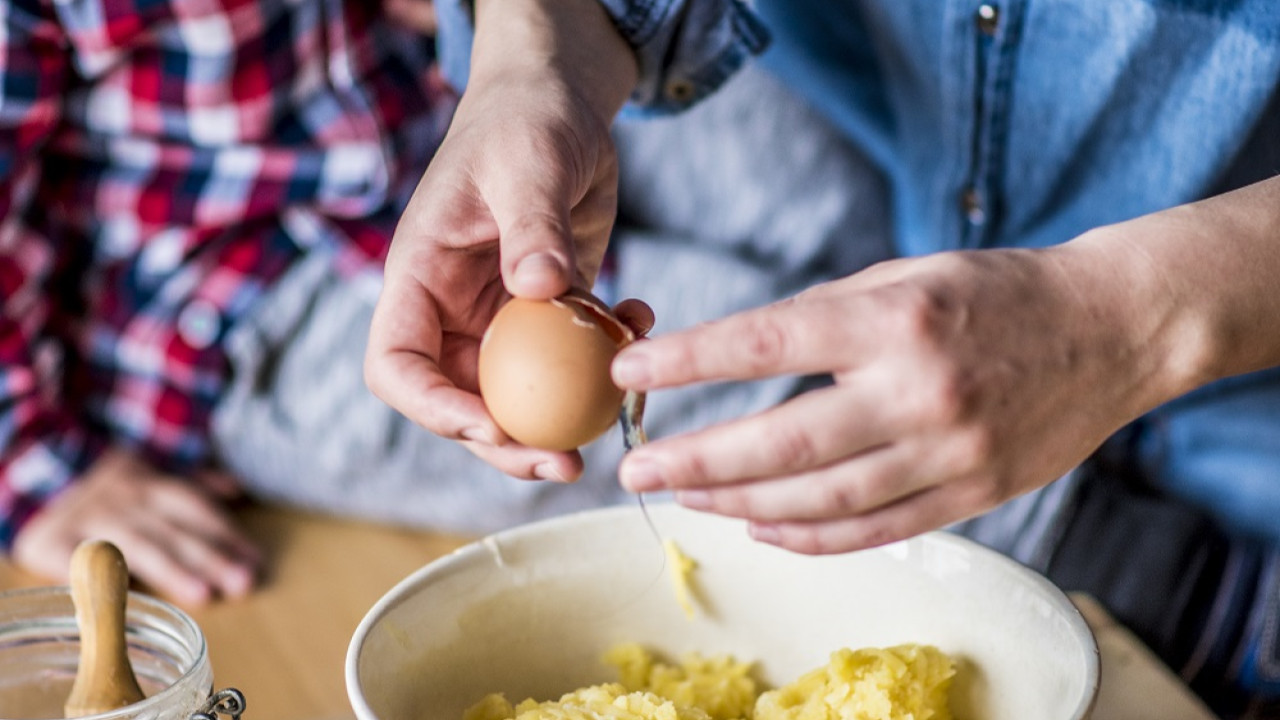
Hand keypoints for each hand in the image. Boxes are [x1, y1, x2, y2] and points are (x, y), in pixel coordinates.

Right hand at [12, 449, 260, 605]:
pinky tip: (133, 597)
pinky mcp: (55, 543)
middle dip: (211, 557)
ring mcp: (91, 521)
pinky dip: (105, 577)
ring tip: (205, 594)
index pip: (196, 508)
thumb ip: (195, 483)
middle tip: (243, 582)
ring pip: (138, 547)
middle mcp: (125, 501)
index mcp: (151, 484)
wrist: (35, 471)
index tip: (255, 560)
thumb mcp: (149, 472)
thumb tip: (237, 491)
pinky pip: (84, 562)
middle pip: (174, 530)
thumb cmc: (108, 486)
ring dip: (173, 570)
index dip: (226, 533)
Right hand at [365, 0, 637, 481]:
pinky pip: (572, 358)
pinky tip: (639, 318)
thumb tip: (539, 288)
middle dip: (508, 444)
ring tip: (618, 407)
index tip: (492, 427)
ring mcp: (502, 316)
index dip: (433, 409)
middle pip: (461, 402)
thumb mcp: (527, 164)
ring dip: (566, 413)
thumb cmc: (525, 118)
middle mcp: (453, 308)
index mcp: (420, 277)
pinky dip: (607, 356)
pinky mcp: (549, 312)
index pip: (397, 365)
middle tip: (567, 463)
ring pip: (521, 395)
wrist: (558, 101)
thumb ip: (532, 225)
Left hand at [612, 239, 1190, 553]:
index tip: (631, 372)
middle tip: (635, 467)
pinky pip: (873, 530)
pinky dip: (807, 536)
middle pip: (783, 441)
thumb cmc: (996, 292)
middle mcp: (920, 391)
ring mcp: (950, 453)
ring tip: (685, 496)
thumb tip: (736, 361)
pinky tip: (759, 527)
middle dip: (697, 459)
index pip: (768, 344)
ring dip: (739, 503)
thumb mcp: (905, 276)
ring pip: (821, 500)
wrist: (1111, 329)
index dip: (690, 361)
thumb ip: (825, 319)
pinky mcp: (973, 495)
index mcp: (896, 320)